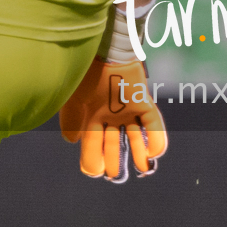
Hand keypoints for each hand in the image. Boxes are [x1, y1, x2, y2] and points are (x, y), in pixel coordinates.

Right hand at [60, 56, 166, 182]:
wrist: (103, 50)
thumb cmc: (83, 74)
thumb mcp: (72, 100)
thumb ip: (70, 121)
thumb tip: (71, 142)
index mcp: (90, 115)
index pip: (92, 143)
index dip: (93, 158)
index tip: (95, 171)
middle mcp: (110, 114)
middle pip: (112, 142)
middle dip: (114, 161)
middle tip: (116, 176)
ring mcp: (127, 108)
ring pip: (134, 136)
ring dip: (138, 153)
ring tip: (143, 169)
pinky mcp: (142, 101)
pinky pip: (152, 123)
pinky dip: (156, 138)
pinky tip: (154, 153)